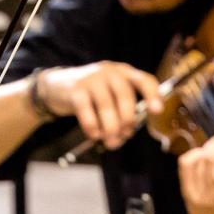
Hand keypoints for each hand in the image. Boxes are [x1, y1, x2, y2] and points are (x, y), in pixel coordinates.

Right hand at [33, 61, 162, 147]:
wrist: (57, 85)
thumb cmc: (90, 95)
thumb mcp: (110, 94)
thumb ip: (121, 110)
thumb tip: (127, 134)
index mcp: (124, 73)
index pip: (144, 80)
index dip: (153, 95)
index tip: (156, 111)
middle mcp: (110, 72)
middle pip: (125, 96)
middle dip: (127, 120)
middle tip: (124, 136)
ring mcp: (92, 79)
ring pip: (106, 106)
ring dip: (110, 128)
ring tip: (110, 141)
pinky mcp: (75, 90)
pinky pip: (87, 112)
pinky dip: (92, 127)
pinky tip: (94, 135)